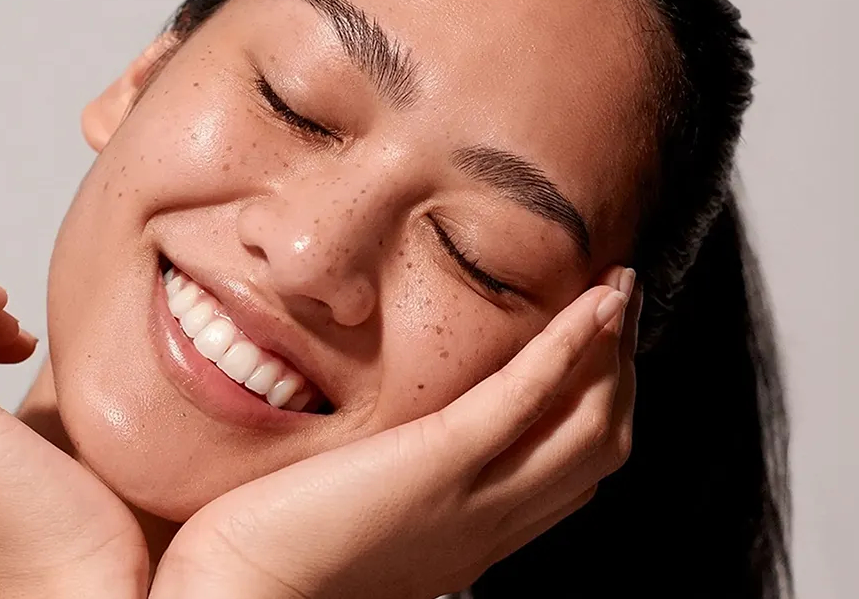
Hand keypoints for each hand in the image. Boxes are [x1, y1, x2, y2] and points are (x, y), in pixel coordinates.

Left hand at [152, 269, 640, 598]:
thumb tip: (380, 448)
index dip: (593, 410)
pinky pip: (526, 398)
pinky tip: (594, 304)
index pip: (566, 475)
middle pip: (595, 447)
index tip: (596, 352)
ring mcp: (471, 497)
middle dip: (620, 370)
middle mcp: (487, 523)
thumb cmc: (269, 558)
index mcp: (468, 536)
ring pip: (585, 426)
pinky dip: (571, 347)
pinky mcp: (438, 465)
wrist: (238, 592)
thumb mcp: (356, 519)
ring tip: (618, 289)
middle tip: (620, 304)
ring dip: (611, 348)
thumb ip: (387, 483)